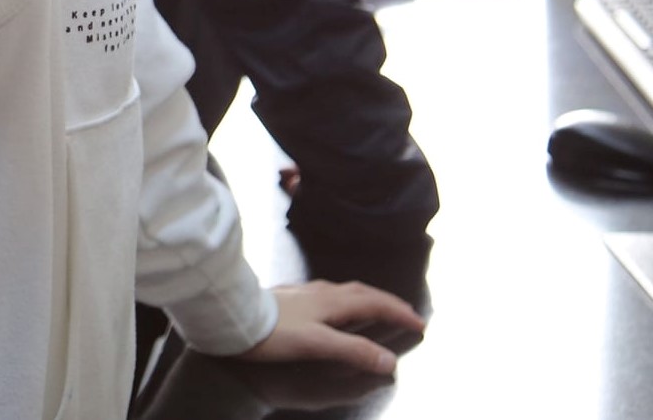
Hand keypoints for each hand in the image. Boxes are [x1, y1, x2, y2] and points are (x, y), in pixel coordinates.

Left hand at [234, 280, 425, 372]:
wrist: (234, 317)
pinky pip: (330, 295)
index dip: (398, 312)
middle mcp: (321, 292)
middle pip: (363, 292)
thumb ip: (353, 350)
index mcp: (332, 300)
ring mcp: (305, 293)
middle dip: (388, 302)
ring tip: (380, 308)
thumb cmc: (274, 332)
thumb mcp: (318, 344)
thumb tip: (388, 360)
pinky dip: (347, 301)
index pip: (375, 302)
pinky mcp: (291, 298)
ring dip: (368, 299)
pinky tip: (338, 308)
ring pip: (346, 292)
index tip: (419, 321)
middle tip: (406, 313)